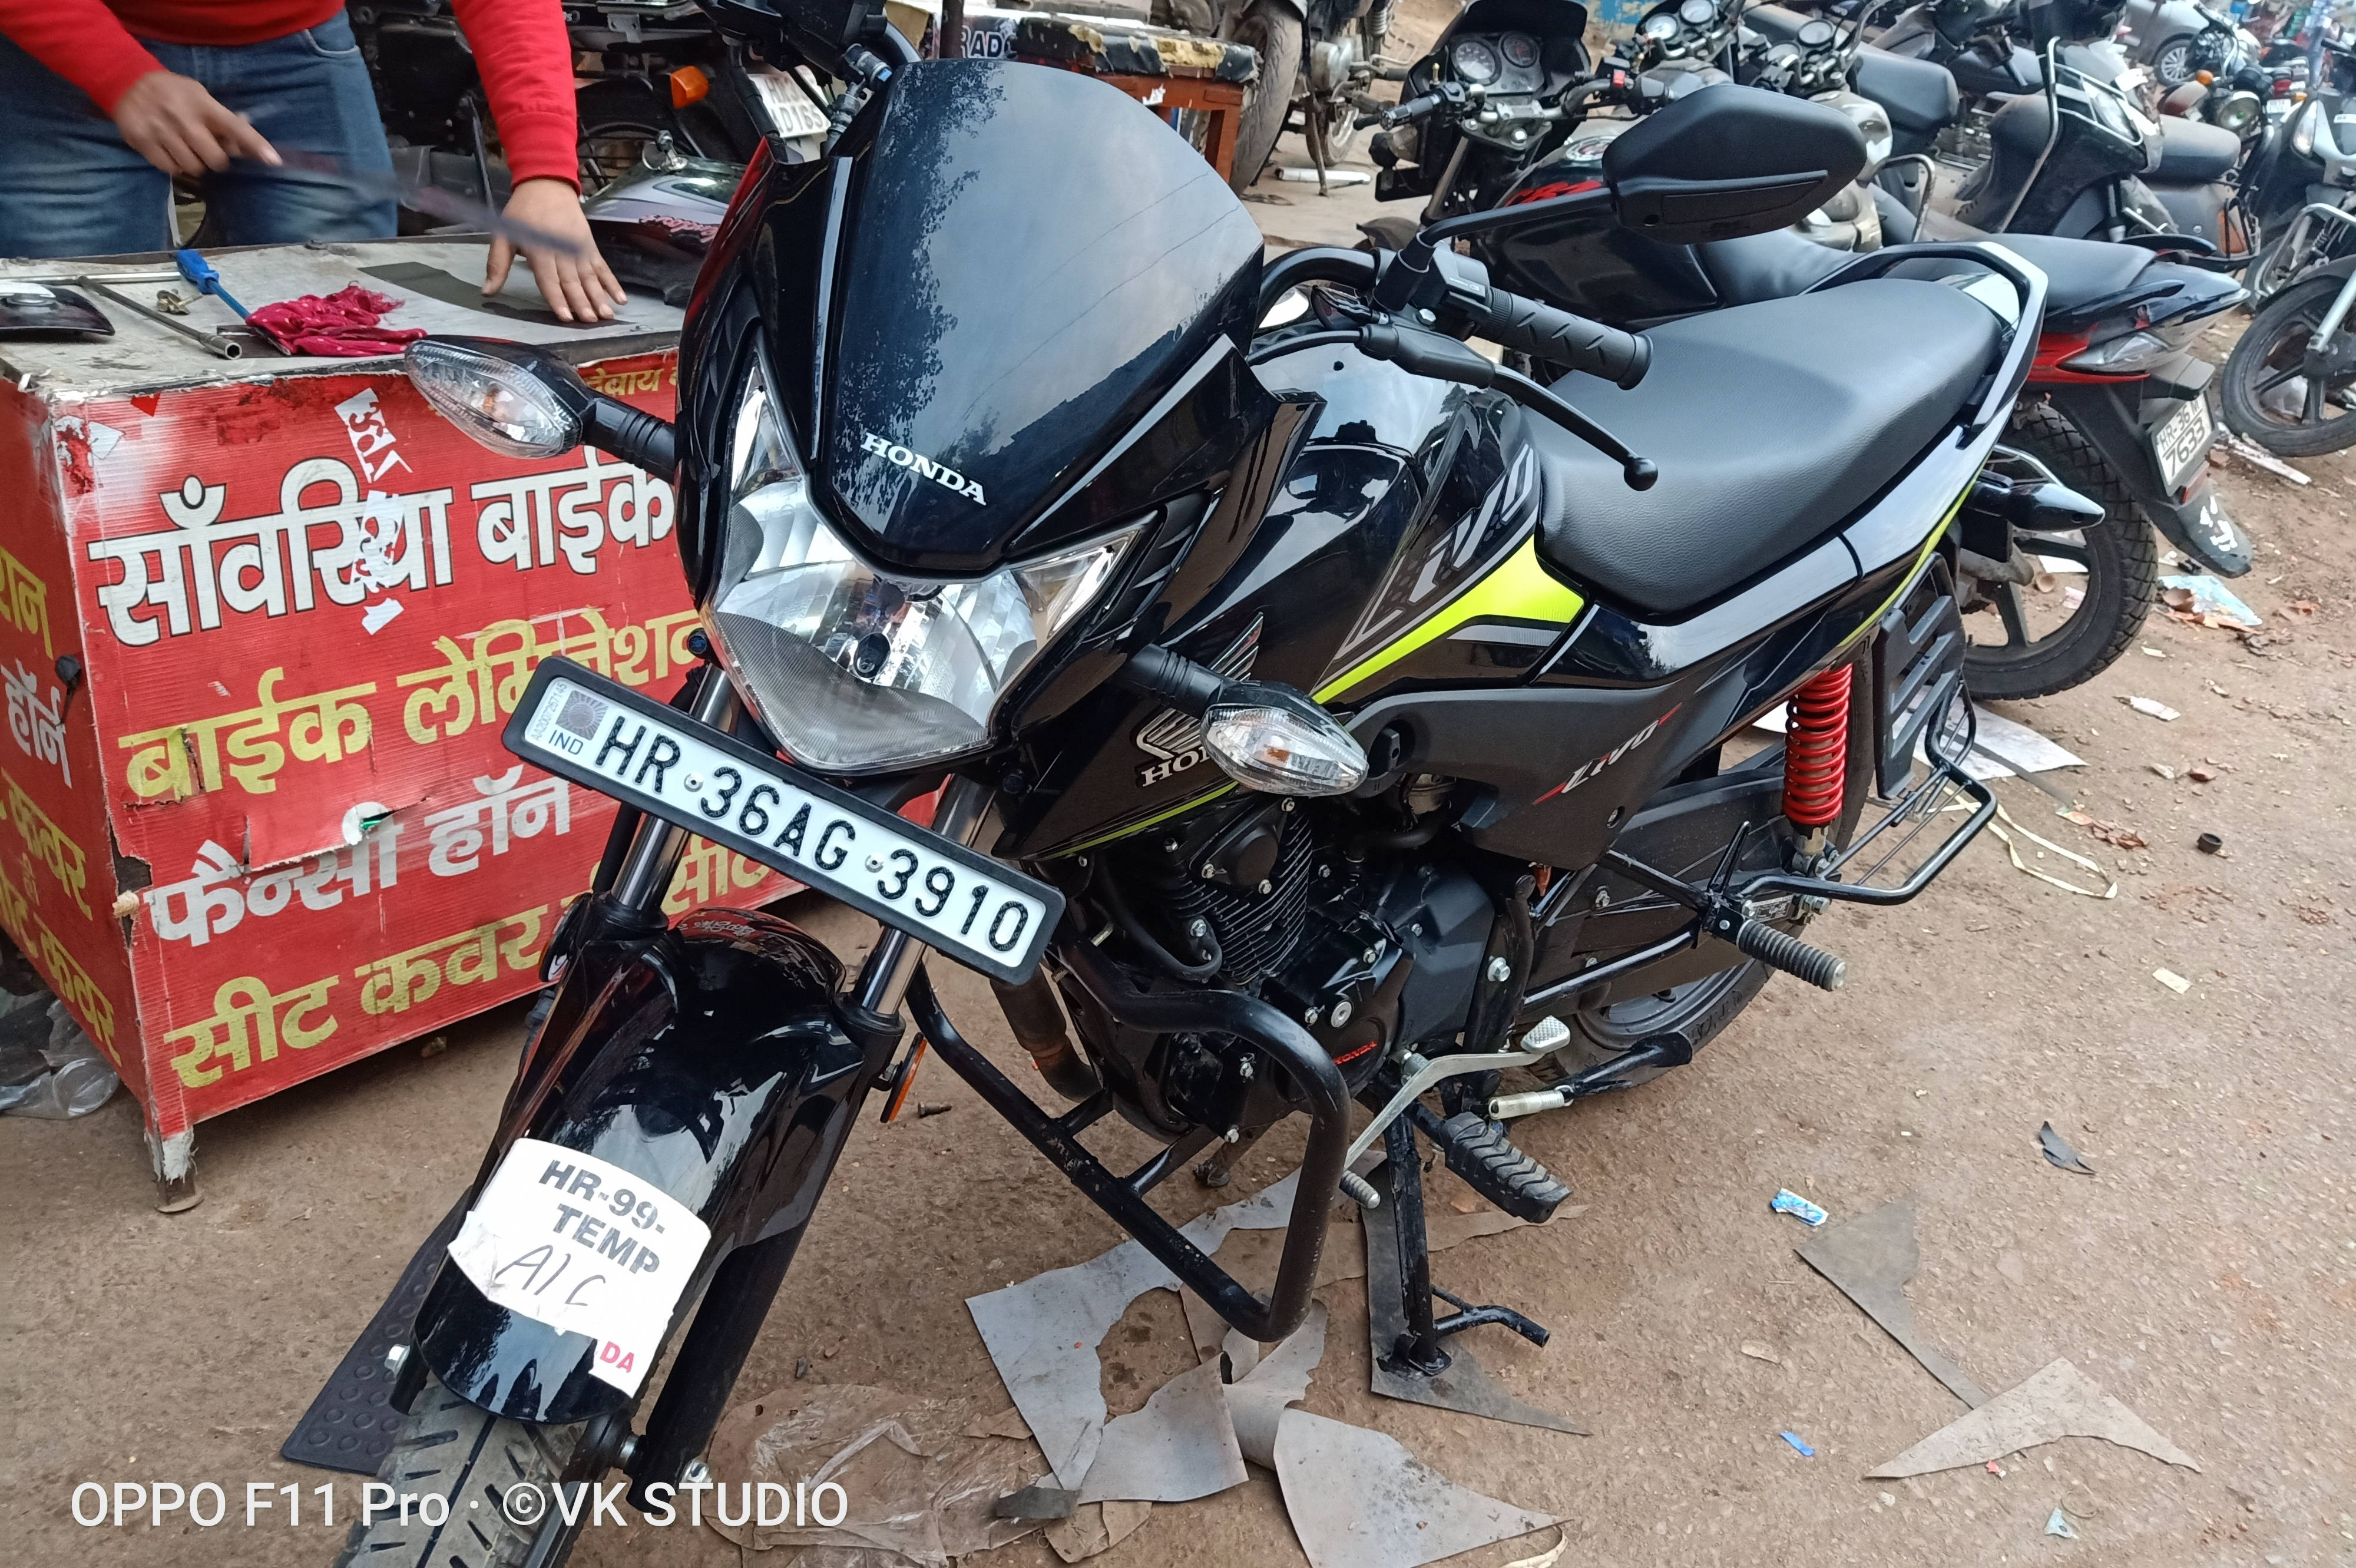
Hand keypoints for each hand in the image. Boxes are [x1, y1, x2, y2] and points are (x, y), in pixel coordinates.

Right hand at [113, 70, 280, 177]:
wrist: (126, 81)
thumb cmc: (172, 91)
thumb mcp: (199, 95)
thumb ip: (222, 118)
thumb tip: (246, 144)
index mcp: (203, 105)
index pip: (236, 128)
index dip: (255, 145)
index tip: (274, 160)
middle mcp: (184, 119)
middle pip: (216, 160)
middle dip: (217, 160)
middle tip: (208, 150)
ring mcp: (163, 132)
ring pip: (193, 168)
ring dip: (195, 164)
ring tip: (187, 149)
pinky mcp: (143, 142)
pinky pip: (170, 169)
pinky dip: (175, 166)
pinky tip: (171, 152)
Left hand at [487, 178, 627, 323]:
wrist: (546, 184)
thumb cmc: (522, 212)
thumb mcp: (503, 234)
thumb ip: (497, 264)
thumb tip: (488, 292)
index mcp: (540, 250)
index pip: (549, 279)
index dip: (557, 298)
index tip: (566, 317)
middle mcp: (562, 251)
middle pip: (573, 281)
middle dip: (582, 302)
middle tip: (590, 321)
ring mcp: (579, 249)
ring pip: (590, 277)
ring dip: (599, 297)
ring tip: (607, 315)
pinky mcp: (590, 246)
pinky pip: (602, 267)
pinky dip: (612, 283)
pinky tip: (620, 298)